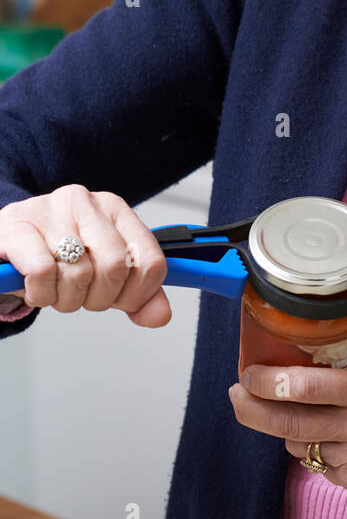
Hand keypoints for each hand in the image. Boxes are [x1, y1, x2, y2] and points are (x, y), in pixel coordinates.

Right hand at [0, 184, 170, 326]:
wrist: (4, 242)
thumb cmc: (56, 255)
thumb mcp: (102, 272)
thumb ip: (137, 294)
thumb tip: (160, 315)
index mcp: (115, 209)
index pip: (150, 260)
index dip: (138, 294)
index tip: (120, 302)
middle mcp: (86, 202)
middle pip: (116, 268)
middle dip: (99, 299)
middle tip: (81, 298)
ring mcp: (51, 210)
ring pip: (79, 273)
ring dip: (66, 299)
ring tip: (56, 291)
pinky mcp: (17, 225)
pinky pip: (42, 272)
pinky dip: (41, 294)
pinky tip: (37, 289)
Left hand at [229, 300, 346, 494]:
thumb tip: (337, 287)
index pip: (306, 388)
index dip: (267, 382)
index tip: (247, 372)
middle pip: (291, 424)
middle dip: (252, 410)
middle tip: (237, 394)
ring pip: (300, 445)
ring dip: (288, 428)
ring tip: (295, 409)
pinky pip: (319, 465)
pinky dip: (315, 449)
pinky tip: (331, 434)